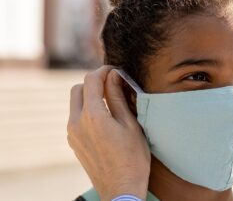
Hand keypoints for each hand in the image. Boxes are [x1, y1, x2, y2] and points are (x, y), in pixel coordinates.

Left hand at [67, 66, 150, 200]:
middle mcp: (76, 122)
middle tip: (112, 85)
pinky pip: (75, 117)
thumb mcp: (130, 124)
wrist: (121, 188)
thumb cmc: (132, 158)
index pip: (92, 80)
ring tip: (110, 102)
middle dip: (93, 82)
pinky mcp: (73, 142)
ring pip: (75, 103)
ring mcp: (72, 133)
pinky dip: (87, 110)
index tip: (116, 71)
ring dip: (89, 97)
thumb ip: (118, 98)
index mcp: (93, 116)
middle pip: (78, 89)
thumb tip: (114, 76)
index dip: (104, 71)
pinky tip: (104, 119)